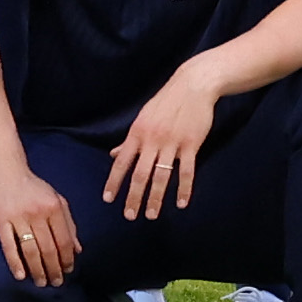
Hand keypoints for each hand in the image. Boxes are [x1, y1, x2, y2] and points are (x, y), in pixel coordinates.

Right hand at [0, 160, 81, 288]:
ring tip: (41, 282)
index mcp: (54, 207)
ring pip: (30, 250)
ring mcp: (18, 217)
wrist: (5, 170)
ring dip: (37, 269)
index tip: (68, 271)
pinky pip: (8, 245)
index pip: (64, 240)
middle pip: (48, 248)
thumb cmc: (32, 186)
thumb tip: (77, 249)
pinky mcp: (1, 220)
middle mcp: (38, 212)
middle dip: (54, 269)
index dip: (67, 258)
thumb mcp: (56, 200)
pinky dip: (15, 262)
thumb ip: (69, 224)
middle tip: (56, 283)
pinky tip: (21, 275)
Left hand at [110, 68, 217, 217]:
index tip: (108, 199)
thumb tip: (113, 154)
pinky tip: (182, 203)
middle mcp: (152, 140)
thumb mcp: (143, 117)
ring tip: (152, 215)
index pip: (121, 162)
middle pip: (140, 174)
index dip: (114, 182)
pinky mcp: (191, 144)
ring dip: (156, 198)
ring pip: (161, 176)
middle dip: (133, 197)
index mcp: (138, 133)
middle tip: (130, 216)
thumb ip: (130, 139)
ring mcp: (172, 143)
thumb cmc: (166, 101)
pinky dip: (184, 189)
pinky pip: (186, 171)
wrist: (193, 85)